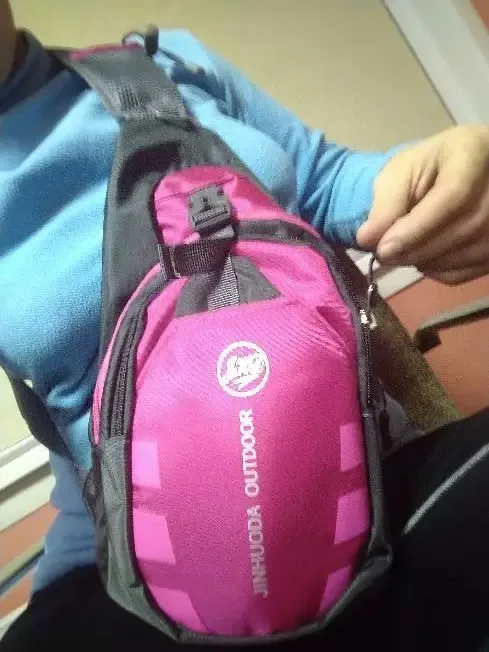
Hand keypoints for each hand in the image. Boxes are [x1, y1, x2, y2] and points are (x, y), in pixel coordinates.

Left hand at [356, 124, 488, 283]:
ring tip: (402, 251)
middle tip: (385, 255)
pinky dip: (439, 271)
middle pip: (463, 229)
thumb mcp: (401, 172)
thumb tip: (367, 240)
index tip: (384, 249)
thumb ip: (386, 203)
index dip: (417, 228)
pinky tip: (425, 255)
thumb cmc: (429, 167)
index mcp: (473, 153)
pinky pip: (469, 270)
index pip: (454, 196)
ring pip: (467, 253)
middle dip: (416, 248)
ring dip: (425, 261)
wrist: (461, 173)